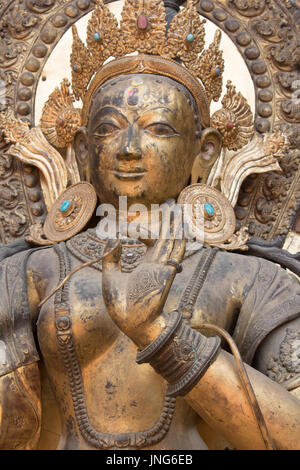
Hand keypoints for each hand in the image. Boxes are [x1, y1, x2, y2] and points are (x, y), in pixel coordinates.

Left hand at [102, 214, 184, 348]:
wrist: (131, 325)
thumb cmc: (122, 306)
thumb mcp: (110, 277)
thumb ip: (112, 258)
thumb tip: (112, 239)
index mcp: (146, 266)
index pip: (150, 241)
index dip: (142, 229)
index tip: (126, 224)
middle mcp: (157, 265)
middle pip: (166, 237)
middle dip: (169, 221)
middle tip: (172, 205)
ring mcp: (162, 268)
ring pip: (172, 242)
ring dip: (175, 225)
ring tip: (177, 209)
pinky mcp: (166, 273)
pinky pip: (175, 253)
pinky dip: (179, 239)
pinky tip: (180, 226)